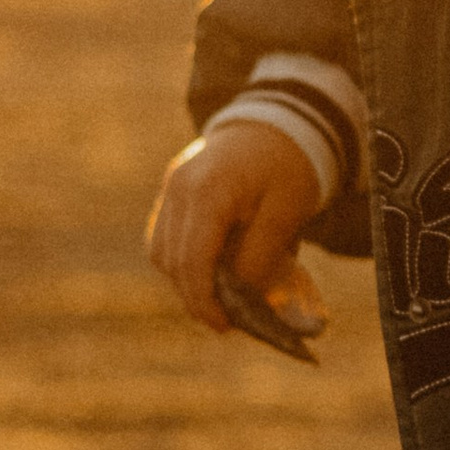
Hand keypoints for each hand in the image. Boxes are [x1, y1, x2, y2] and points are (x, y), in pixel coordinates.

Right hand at [147, 124, 321, 331]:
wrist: (278, 123)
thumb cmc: (289, 167)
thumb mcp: (286, 213)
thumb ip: (259, 256)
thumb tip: (237, 297)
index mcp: (208, 190)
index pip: (192, 259)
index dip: (204, 300)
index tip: (224, 325)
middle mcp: (179, 187)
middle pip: (171, 260)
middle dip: (196, 296)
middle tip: (225, 320)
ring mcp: (170, 187)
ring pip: (160, 251)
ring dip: (185, 280)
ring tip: (219, 297)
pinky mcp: (172, 190)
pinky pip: (164, 235)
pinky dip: (182, 260)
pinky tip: (210, 271)